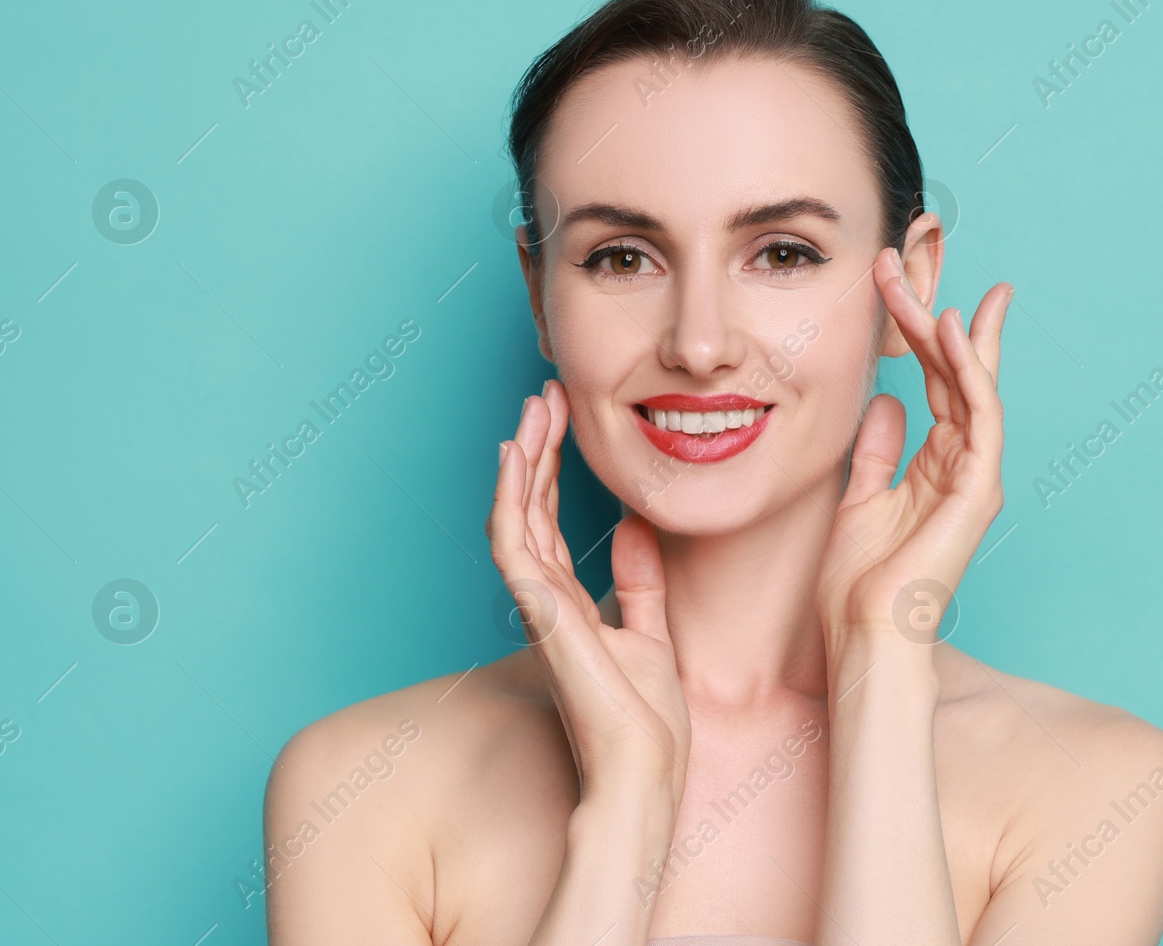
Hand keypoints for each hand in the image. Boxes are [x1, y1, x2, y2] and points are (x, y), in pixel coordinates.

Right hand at [487, 380, 690, 807]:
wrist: (646, 770)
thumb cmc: (647, 722)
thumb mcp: (652, 636)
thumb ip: (639, 585)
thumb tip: (635, 528)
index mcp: (569, 604)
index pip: (552, 520)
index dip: (555, 468)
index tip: (565, 417)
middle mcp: (546, 599)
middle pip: (530, 507)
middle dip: (537, 448)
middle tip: (546, 394)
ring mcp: (539, 605)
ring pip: (516, 514)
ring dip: (523, 458)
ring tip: (533, 407)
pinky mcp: (542, 612)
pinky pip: (513, 543)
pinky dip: (510, 497)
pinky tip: (516, 455)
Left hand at [814, 248, 1013, 649]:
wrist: (863, 637)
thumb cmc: (858, 584)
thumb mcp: (860, 499)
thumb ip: (878, 452)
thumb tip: (886, 405)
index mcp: (935, 465)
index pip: (937, 381)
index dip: (922, 329)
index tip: (903, 279)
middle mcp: (961, 464)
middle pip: (955, 371)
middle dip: (933, 312)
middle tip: (911, 257)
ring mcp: (974, 476)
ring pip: (969, 383)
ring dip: (947, 329)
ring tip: (920, 281)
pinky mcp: (977, 491)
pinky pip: (979, 417)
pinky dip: (969, 372)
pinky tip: (952, 331)